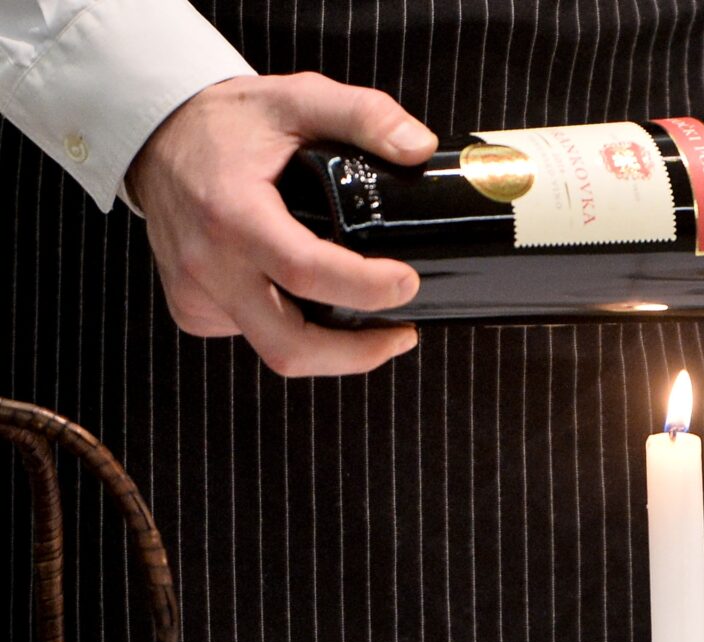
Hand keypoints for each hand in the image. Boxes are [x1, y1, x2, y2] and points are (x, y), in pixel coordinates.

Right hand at [126, 73, 437, 376]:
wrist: (157, 135)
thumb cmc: (229, 121)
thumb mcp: (298, 98)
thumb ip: (364, 115)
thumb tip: (419, 148)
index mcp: (232, 213)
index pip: (304, 271)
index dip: (364, 288)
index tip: (407, 283)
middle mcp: (207, 263)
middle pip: (290, 345)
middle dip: (356, 353)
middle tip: (403, 332)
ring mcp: (196, 292)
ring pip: (277, 350)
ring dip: (333, 351)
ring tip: (374, 324)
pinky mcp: (193, 309)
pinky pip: (255, 336)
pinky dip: (295, 330)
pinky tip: (315, 303)